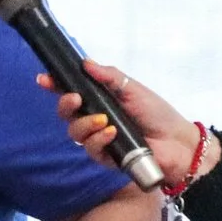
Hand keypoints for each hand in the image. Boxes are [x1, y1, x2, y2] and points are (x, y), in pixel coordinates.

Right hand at [38, 59, 220, 187]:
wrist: (177, 142)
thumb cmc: (157, 113)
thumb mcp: (133, 88)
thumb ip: (109, 76)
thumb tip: (86, 63)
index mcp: (100, 100)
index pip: (72, 92)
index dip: (55, 86)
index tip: (44, 79)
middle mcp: (95, 119)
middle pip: (66, 114)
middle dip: (65, 105)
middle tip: (75, 99)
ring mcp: (99, 139)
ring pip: (75, 133)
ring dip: (84, 125)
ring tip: (102, 120)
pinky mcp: (106, 157)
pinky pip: (91, 149)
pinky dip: (98, 140)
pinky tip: (111, 134)